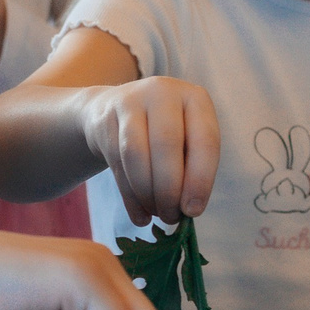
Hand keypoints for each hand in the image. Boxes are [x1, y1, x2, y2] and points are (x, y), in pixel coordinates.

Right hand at [79, 75, 219, 225]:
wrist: (114, 109)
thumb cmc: (163, 131)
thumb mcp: (187, 139)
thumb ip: (192, 168)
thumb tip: (188, 209)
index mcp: (194, 98)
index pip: (205, 140)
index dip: (200, 179)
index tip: (194, 210)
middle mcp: (162, 92)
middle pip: (167, 145)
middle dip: (169, 189)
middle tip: (171, 216)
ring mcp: (129, 102)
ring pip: (136, 155)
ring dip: (147, 193)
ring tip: (157, 214)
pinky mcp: (104, 119)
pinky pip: (117, 164)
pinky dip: (130, 196)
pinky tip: (140, 214)